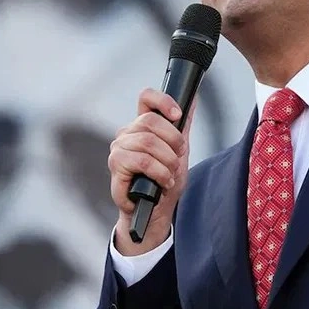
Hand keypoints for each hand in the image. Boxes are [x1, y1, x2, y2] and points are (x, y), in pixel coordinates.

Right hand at [108, 88, 193, 253]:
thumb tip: (192, 98)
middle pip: (151, 120)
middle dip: (173, 141)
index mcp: (141, 126)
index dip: (163, 100)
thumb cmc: (164, 181)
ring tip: (170, 175)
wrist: (155, 211)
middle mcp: (127, 134)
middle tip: (178, 157)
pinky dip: (159, 173)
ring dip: (167, 161)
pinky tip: (163, 182)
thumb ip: (183, 126)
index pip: (146, 98)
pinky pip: (142, 161)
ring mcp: (119, 149)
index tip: (178, 115)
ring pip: (148, 142)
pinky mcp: (116, 166)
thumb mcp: (179, 151)